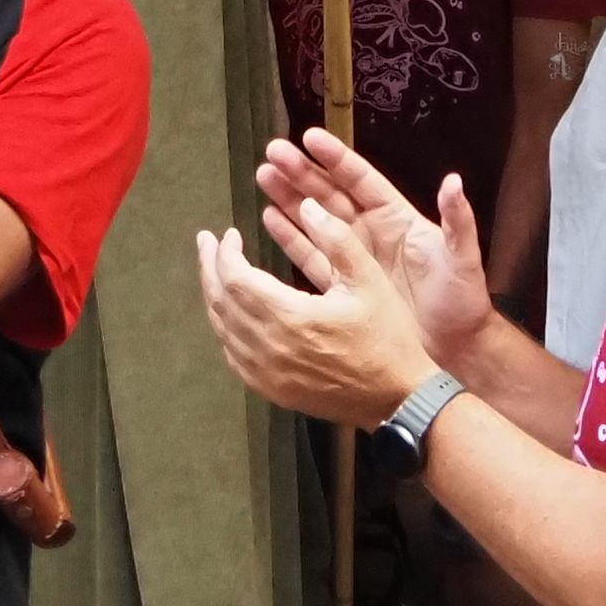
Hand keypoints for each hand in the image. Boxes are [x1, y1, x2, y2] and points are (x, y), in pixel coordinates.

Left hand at [192, 197, 434, 427]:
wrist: (399, 399)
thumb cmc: (386, 338)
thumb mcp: (369, 280)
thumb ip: (337, 239)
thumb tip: (307, 206)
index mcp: (290, 317)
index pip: (236, 279)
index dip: (225, 253)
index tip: (230, 234)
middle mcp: (270, 348)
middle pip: (221, 303)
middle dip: (210, 269)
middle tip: (206, 243)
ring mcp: (269, 375)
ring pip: (223, 331)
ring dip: (215, 297)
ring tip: (214, 272)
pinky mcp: (274, 392)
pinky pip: (235, 357)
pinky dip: (225, 331)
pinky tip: (231, 315)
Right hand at [256, 129, 487, 364]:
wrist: (454, 351)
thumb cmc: (462, 301)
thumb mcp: (461, 259)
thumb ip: (457, 221)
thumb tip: (454, 181)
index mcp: (396, 218)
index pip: (360, 180)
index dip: (335, 158)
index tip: (308, 137)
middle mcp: (371, 232)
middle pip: (330, 194)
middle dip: (302, 172)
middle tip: (273, 152)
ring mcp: (354, 258)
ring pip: (315, 220)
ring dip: (290, 198)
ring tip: (263, 176)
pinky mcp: (344, 286)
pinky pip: (312, 256)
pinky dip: (291, 237)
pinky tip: (269, 218)